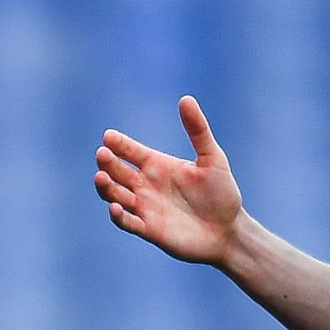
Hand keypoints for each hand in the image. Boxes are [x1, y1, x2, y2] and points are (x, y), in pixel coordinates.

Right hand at [94, 95, 245, 265]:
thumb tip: (186, 99)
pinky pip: (127, 222)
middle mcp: (146, 185)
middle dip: (107, 162)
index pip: (130, 151)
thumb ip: (198, 130)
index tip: (108, 136)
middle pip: (117, 171)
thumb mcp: (212, 158)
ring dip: (105, 187)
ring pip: (115, 195)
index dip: (118, 144)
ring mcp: (145, 207)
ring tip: (101, 177)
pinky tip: (114, 207)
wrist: (229, 230)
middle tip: (103, 154)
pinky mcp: (148, 229)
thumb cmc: (222, 193)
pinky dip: (118, 216)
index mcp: (157, 165)